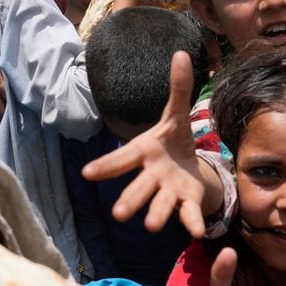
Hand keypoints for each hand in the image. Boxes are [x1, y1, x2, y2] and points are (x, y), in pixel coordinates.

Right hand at [81, 52, 221, 237]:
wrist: (190, 164)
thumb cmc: (174, 140)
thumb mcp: (178, 112)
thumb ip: (179, 88)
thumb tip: (181, 53)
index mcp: (145, 152)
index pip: (122, 159)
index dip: (106, 166)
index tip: (87, 174)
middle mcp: (152, 175)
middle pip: (139, 188)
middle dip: (130, 199)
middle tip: (119, 214)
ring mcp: (168, 191)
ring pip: (160, 204)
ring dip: (156, 214)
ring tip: (150, 226)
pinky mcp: (186, 201)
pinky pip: (188, 214)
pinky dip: (192, 222)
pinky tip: (198, 232)